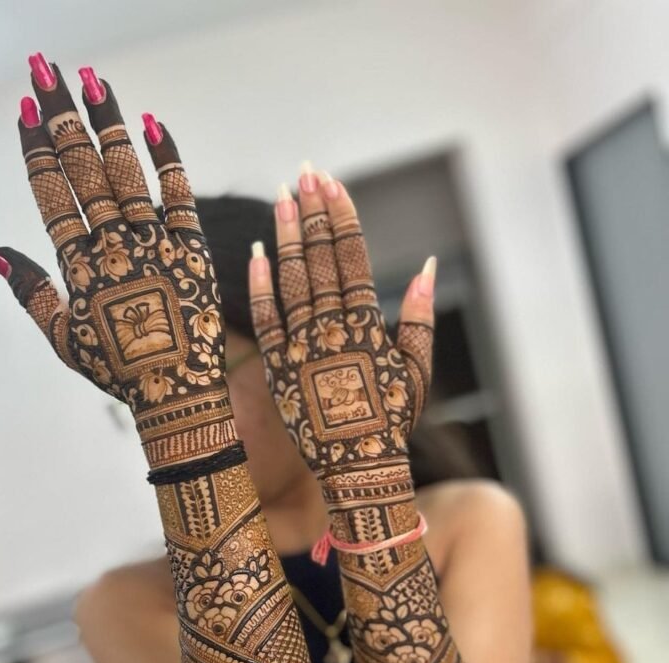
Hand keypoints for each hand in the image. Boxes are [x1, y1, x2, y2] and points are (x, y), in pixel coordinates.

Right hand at [0, 58, 237, 476]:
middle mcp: (114, 245)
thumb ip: (28, 288)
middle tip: (46, 70)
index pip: (51, 195)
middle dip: (62, 117)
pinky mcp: (192, 249)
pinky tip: (153, 123)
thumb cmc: (117, 370)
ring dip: (107, 124)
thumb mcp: (62, 335)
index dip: (37, 149)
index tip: (25, 109)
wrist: (177, 393)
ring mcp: (155, 244)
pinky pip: (179, 196)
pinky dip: (167, 159)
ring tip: (92, 81)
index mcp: (79, 265)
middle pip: (82, 170)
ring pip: (126, 172)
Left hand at [248, 169, 435, 478]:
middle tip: (305, 171)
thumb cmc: (392, 422)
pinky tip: (257, 252)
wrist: (358, 469)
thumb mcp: (416, 371)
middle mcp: (331, 328)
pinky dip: (260, 285)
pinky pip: (266, 318)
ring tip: (283, 196)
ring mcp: (301, 345)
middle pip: (321, 258)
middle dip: (314, 211)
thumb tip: (427, 265)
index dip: (342, 217)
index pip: (352, 258)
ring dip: (288, 235)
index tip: (332, 182)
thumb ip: (418, 318)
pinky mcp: (277, 366)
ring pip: (292, 280)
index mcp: (367, 325)